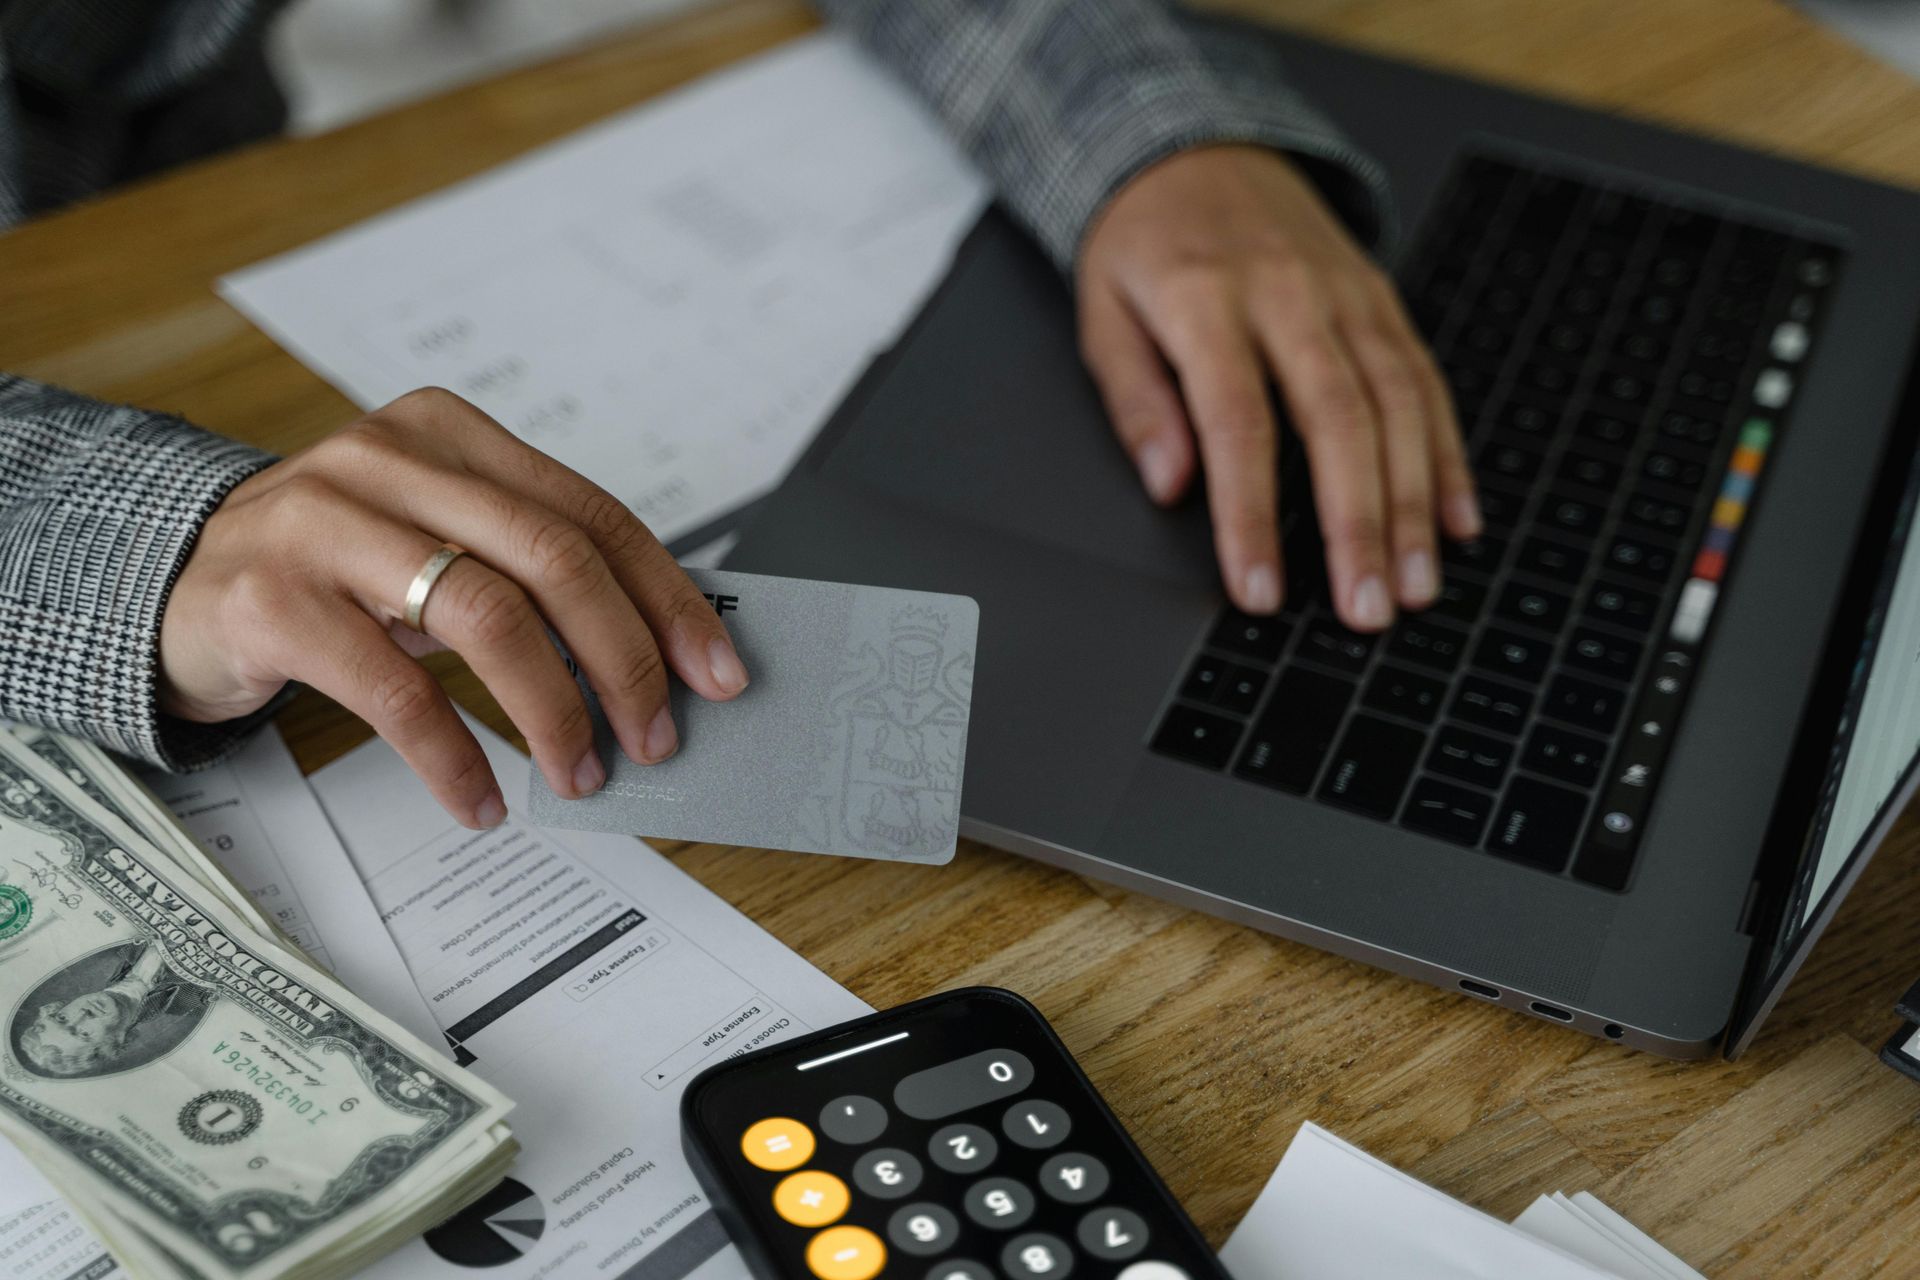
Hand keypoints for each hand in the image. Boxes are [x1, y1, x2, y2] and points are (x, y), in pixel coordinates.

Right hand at [159, 388, 748, 827]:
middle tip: (655, 735)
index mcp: (451, 436)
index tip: (716, 670)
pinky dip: (454, 757)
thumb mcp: (433, 539)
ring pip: (485, 615)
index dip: (665, 598)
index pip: (590, 514)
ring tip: (579, 772)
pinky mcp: (271, 601)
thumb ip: (526, 571)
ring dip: (552, 711)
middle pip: (552, 557)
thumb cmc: (333, 568)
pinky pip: (394, 691)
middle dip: (623, 659)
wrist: (175, 581)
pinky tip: (483, 798)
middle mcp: (390, 461)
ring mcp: (323, 523)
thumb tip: (654, 657)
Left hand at [1077, 144, 1479, 629]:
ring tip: (1417, 586)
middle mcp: (1289, 294)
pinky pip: (1425, 381)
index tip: (1260, 591)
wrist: (1198, 152)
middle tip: (1367, 610)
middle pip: (1338, 419)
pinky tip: (1457, 521)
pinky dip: (1447, 455)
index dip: (1251, 516)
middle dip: (1359, 525)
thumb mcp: (1104, 316)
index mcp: (1206, 300)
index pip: (1238, 423)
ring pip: (1398, 404)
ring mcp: (1347, 294)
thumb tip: (1169, 484)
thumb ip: (1136, 401)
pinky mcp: (1383, 299)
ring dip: (1414, 504)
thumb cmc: (1143, 250)